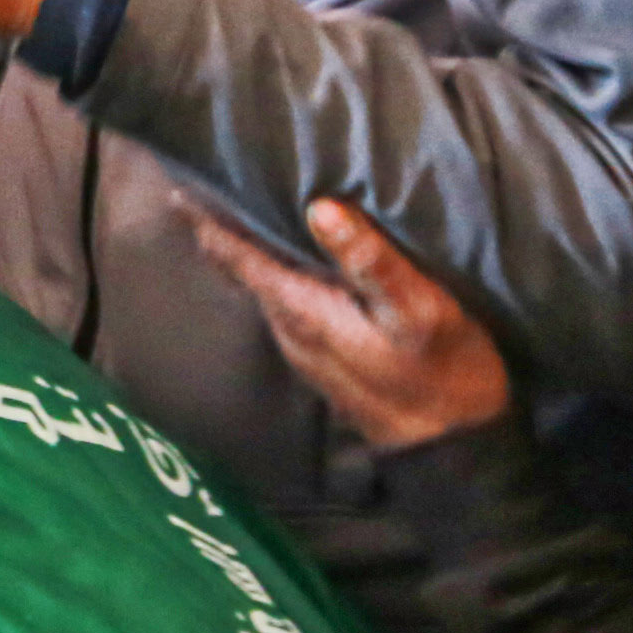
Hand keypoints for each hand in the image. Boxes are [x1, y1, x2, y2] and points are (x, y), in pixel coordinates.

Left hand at [182, 194, 516, 452]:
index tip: (180, 190)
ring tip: (238, 211)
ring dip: (248, 252)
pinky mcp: (325, 356)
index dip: (210, 223)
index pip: (240, 258)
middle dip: (222, 231)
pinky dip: (275, 273)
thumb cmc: (443, 371)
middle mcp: (291, 329)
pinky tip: (287, 258)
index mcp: (304, 311)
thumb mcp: (417, 310)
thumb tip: (320, 208)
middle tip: (204, 187)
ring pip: (262, 287)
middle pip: (243, 271)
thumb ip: (370, 260)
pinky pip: (285, 302)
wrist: (452, 446)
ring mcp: (306, 347)